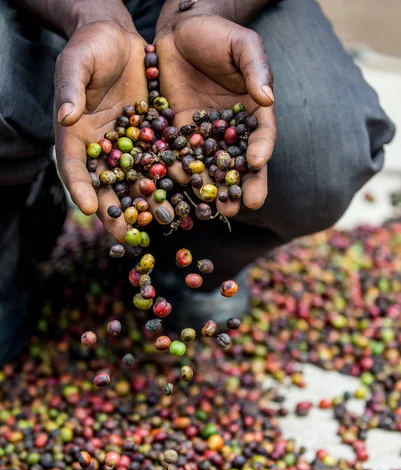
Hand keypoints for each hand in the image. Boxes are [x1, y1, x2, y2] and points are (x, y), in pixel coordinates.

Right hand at [54, 21, 172, 242]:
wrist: (119, 38)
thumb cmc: (90, 47)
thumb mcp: (76, 63)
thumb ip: (71, 89)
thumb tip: (66, 116)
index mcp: (75, 134)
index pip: (73, 165)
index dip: (80, 187)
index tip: (89, 208)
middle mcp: (101, 147)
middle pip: (105, 184)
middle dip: (115, 210)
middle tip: (125, 235)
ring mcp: (126, 146)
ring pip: (134, 180)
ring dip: (145, 203)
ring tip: (158, 223)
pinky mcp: (150, 138)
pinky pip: (158, 162)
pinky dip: (168, 180)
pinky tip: (181, 196)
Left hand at [155, 15, 275, 217]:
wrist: (178, 31)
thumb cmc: (217, 34)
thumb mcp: (242, 45)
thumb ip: (256, 68)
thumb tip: (267, 98)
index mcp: (253, 111)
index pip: (262, 135)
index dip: (261, 149)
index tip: (257, 163)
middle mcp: (231, 130)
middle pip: (239, 162)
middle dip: (242, 186)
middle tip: (242, 207)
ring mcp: (204, 136)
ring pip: (210, 167)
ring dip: (211, 189)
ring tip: (213, 210)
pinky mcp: (178, 135)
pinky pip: (180, 156)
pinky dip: (179, 172)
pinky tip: (178, 186)